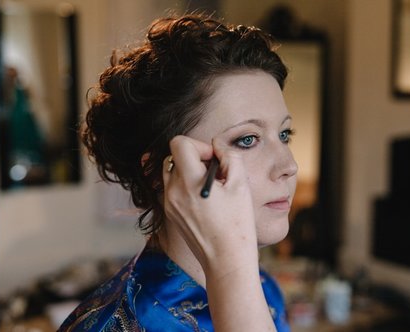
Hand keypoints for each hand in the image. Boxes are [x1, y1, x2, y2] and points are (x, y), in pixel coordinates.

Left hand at [161, 136, 256, 275]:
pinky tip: (205, 203)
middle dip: (195, 159)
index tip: (214, 160)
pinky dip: (186, 189)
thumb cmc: (236, 224)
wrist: (225, 260)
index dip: (199, 145)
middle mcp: (172, 191)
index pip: (178, 143)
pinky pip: (173, 191)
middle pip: (175, 157)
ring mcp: (168, 204)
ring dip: (190, 173)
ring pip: (173, 174)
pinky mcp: (170, 215)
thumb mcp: (241, 184)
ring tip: (211, 189)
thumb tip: (217, 147)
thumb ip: (229, 157)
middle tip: (215, 175)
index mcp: (188, 181)